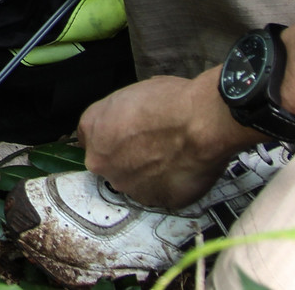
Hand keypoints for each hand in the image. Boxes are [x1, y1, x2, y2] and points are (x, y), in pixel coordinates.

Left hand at [76, 71, 257, 209]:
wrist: (203, 122)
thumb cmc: (170, 100)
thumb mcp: (132, 94)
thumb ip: (119, 116)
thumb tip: (128, 124)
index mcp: (93, 129)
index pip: (90, 137)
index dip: (111, 134)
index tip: (126, 134)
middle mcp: (102, 162)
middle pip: (109, 161)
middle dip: (125, 156)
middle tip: (152, 145)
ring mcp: (126, 185)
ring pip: (132, 180)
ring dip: (146, 173)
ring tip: (171, 157)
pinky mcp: (152, 201)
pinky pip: (157, 193)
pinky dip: (167, 185)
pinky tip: (181, 169)